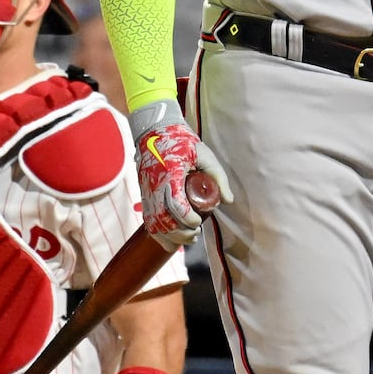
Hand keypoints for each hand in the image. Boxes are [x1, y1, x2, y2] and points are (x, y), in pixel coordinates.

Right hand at [127, 100, 232, 248]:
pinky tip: (172, 240)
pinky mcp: (145, 197)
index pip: (174, 204)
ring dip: (171, 237)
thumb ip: (218, 177)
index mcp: (170, 175)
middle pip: (163, 220)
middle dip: (180, 233)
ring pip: (154, 224)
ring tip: (189, 238)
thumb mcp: (205, 155)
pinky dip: (159, 235)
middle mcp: (155, 186)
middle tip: (196, 233)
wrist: (156, 133)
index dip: (186, 218)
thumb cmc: (183, 143)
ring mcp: (147, 193)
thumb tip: (228, 200)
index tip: (198, 222)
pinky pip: (148, 222)